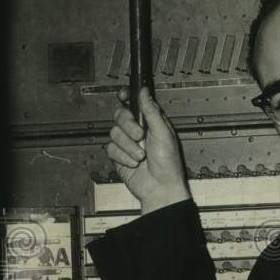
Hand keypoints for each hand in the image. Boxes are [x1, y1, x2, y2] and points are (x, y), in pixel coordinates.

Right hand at [105, 86, 190, 214]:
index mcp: (151, 121)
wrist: (160, 188)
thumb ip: (151, 111)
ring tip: (141, 155)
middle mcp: (137, 130)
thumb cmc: (168, 164)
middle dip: (128, 125)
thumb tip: (145, 91)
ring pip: (114, 132)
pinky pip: (110, 148)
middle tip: (139, 135)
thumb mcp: (163, 133)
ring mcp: (127, 143)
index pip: (134, 102)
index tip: (124, 96)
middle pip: (120, 115)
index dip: (127, 97)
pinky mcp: (119, 155)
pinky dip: (123, 156)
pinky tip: (134, 163)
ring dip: (128, 146)